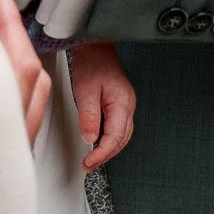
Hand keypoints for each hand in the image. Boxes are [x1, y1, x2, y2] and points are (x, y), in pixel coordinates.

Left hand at [69, 40, 135, 170]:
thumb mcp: (85, 90)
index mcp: (122, 104)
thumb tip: (90, 138)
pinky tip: (97, 141)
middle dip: (105, 155)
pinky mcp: (120, 104)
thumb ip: (88, 115)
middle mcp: (128, 106)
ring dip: (108, 148)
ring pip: (121, 135)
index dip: (101, 154)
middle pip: (121, 140)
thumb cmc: (92, 64)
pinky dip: (108, 138)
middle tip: (88, 165)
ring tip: (92, 158)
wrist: (96, 48)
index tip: (88, 163)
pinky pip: (118, 127)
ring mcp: (126, 105)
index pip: (114, 138)